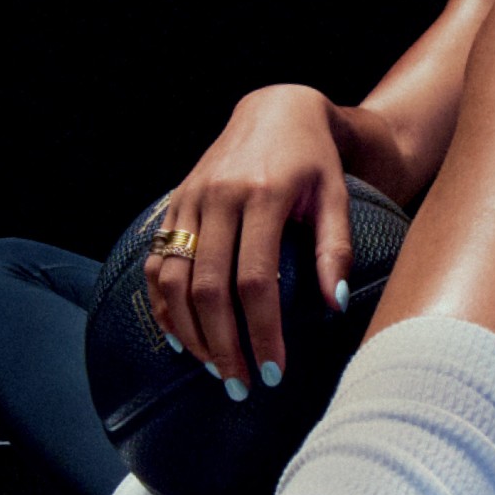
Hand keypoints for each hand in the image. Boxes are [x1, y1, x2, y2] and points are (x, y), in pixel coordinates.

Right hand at [145, 84, 352, 396]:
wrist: (276, 108)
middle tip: (239, 386)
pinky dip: (163, 305)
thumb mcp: (336, 196)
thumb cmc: (314, 159)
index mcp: (262, 196)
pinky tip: (180, 337)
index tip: (274, 372)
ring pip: (175, 281)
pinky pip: (159, 263)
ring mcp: (190, 200)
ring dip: (190, 332)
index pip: (255, 282)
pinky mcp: (175, 204)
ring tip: (214, 368)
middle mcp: (219, 198)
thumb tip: (336, 305)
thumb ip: (334, 249)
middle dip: (223, 346)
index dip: (262, 332)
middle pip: (208, 289)